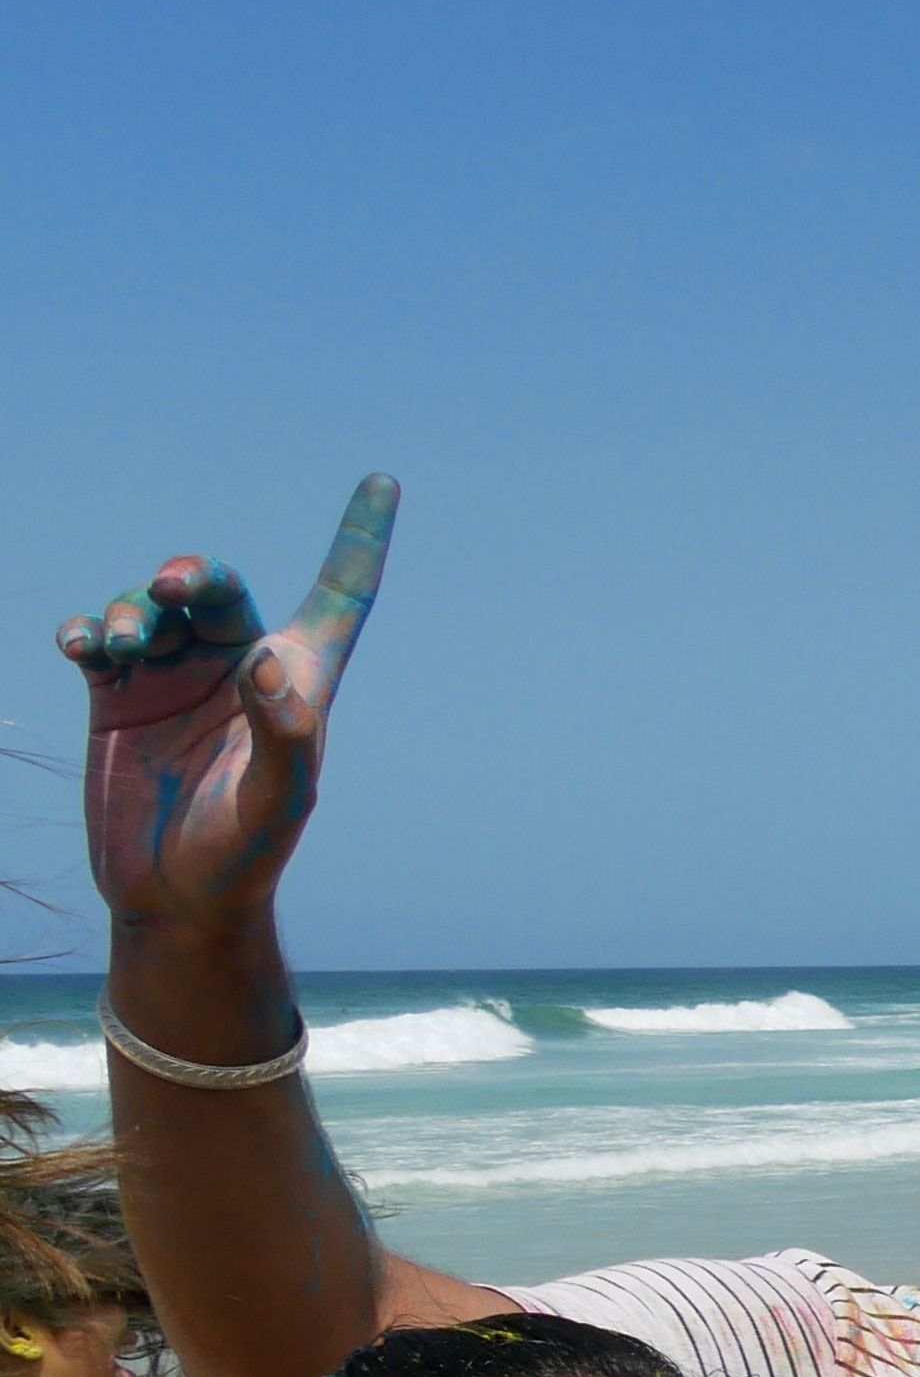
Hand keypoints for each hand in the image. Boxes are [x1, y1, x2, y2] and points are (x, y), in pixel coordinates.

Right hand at [71, 476, 398, 936]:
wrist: (174, 896)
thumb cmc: (245, 852)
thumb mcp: (278, 798)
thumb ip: (283, 731)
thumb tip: (263, 660)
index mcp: (297, 680)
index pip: (341, 593)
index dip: (361, 538)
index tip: (384, 480)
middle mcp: (239, 667)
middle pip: (219, 588)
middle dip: (191, 574)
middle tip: (171, 587)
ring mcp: (175, 677)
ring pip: (151, 608)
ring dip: (130, 609)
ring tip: (115, 643)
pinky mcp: (118, 696)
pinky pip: (98, 640)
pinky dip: (84, 630)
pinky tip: (77, 645)